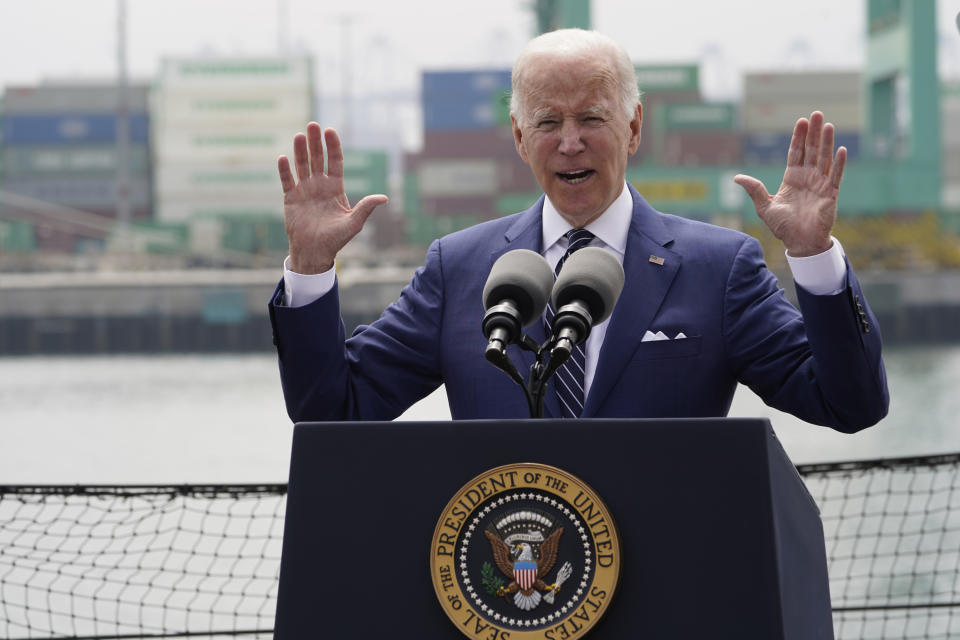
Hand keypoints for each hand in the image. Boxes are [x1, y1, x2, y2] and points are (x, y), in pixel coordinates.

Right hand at [278, 124, 387, 273]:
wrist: (314, 252)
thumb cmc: (336, 239)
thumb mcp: (353, 223)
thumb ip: (366, 208)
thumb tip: (384, 198)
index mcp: (335, 188)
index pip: (335, 161)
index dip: (333, 146)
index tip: (330, 131)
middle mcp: (320, 185)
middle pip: (317, 158)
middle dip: (316, 142)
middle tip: (313, 124)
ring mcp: (304, 190)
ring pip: (302, 165)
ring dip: (300, 150)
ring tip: (299, 136)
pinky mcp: (290, 198)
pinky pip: (287, 180)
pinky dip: (285, 170)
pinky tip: (283, 157)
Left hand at [734, 111, 845, 256]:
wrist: (799, 243)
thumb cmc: (782, 227)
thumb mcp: (764, 206)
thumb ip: (754, 190)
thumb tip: (736, 177)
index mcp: (792, 179)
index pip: (796, 152)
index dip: (798, 137)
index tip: (801, 121)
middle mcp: (808, 178)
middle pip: (811, 150)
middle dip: (814, 132)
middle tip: (816, 114)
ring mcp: (820, 185)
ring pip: (824, 158)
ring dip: (827, 142)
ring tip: (827, 125)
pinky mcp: (830, 194)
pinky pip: (836, 176)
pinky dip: (839, 163)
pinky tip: (840, 149)